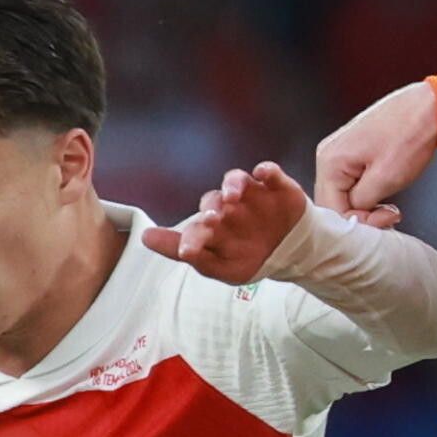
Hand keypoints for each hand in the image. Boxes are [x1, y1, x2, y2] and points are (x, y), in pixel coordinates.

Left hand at [145, 163, 311, 282]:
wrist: (291, 253)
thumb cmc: (248, 257)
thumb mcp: (221, 265)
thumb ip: (189, 253)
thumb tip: (145, 237)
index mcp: (213, 225)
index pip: (196, 226)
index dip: (190, 237)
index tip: (187, 251)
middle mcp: (228, 206)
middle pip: (214, 200)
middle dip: (211, 208)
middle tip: (211, 220)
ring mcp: (252, 194)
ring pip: (237, 180)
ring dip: (233, 184)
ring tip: (233, 196)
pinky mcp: (277, 187)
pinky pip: (270, 173)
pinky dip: (267, 171)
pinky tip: (263, 173)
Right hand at [314, 81, 436, 225]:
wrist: (429, 107)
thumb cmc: (410, 135)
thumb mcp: (386, 179)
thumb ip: (361, 204)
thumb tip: (354, 215)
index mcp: (330, 162)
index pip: (331, 211)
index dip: (359, 222)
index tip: (386, 218)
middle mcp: (328, 156)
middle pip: (333, 204)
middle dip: (361, 216)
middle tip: (389, 216)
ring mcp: (339, 153)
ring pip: (343, 196)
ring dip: (366, 207)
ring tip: (389, 207)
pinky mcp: (352, 152)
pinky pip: (351, 184)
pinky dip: (367, 195)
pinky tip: (384, 195)